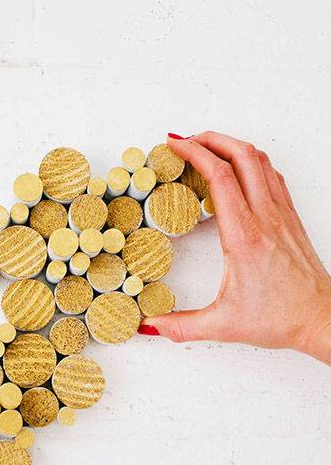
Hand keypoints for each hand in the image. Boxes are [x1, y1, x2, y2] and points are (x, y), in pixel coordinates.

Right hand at [139, 132, 330, 364]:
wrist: (320, 319)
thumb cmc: (280, 319)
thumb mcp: (223, 325)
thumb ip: (182, 325)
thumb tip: (150, 325)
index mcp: (244, 236)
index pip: (220, 177)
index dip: (195, 153)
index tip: (175, 146)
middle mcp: (265, 217)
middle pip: (241, 155)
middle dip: (210, 138)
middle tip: (186, 140)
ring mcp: (281, 214)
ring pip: (259, 160)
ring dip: (232, 145)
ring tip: (208, 148)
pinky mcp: (290, 218)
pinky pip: (272, 175)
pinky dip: (251, 162)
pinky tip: (238, 172)